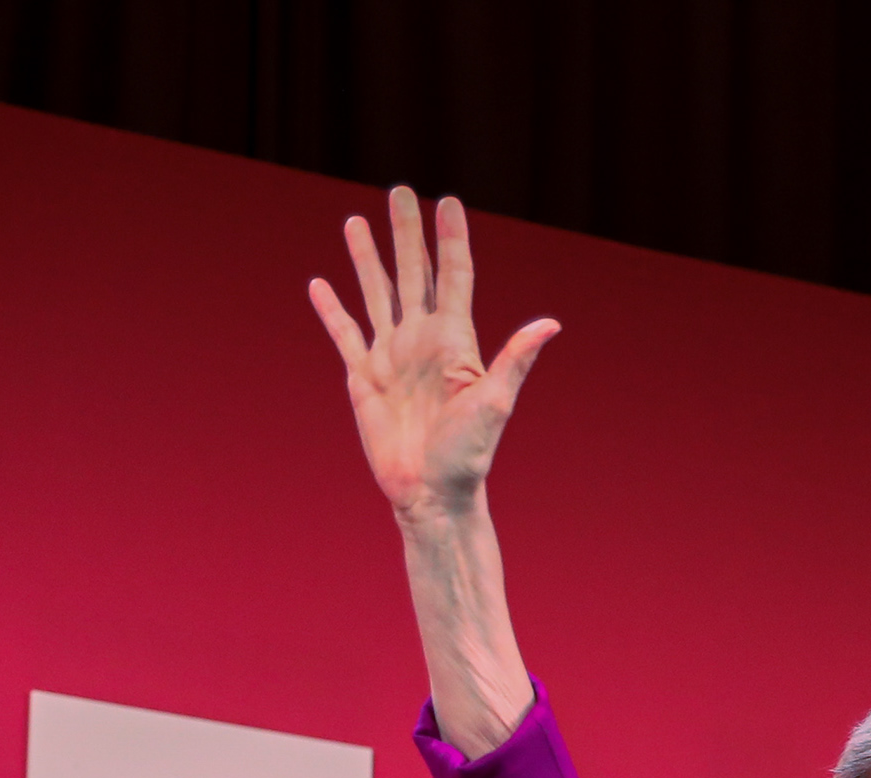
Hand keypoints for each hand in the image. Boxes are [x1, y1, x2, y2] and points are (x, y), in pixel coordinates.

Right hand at [308, 189, 561, 525]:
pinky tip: (320, 284)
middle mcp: (422, 340)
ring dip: (367, 258)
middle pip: (413, 273)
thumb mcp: (495, 404)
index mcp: (455, 339)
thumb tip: (550, 324)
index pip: (453, 275)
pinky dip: (331, 310)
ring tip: (356, 221)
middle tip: (398, 190)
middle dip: (405, 232)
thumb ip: (516, 360)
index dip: (450, 238)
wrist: (431, 494)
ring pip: (377, 294)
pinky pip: (345, 334)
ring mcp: (392, 356)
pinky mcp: (364, 378)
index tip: (447, 201)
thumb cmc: (469, 455)